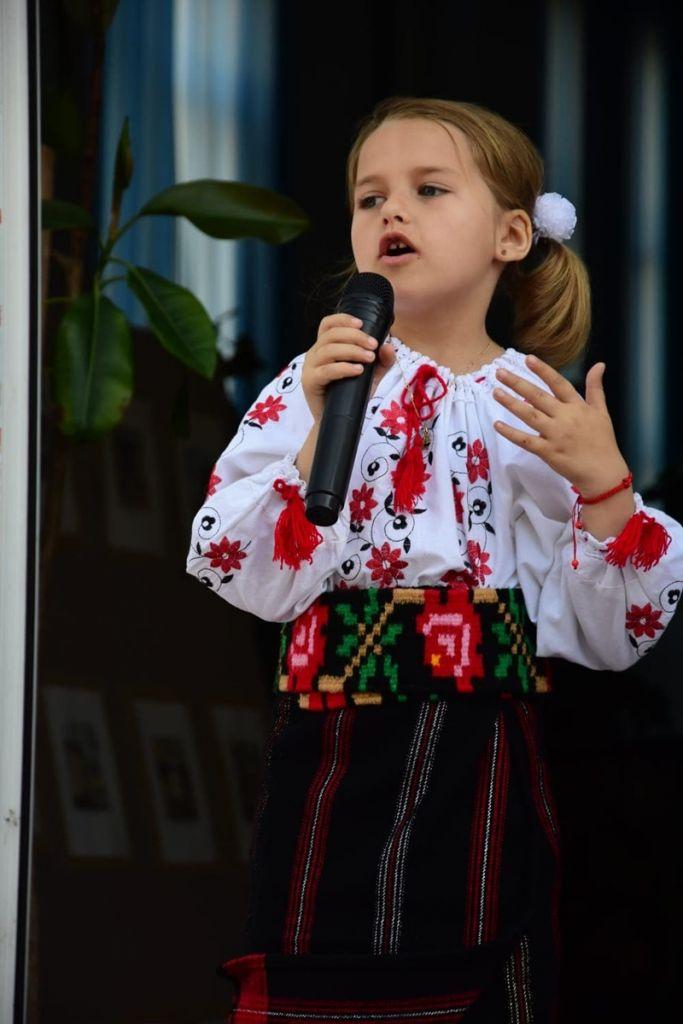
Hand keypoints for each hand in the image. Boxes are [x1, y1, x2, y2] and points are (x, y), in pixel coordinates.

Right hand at [301, 313, 395, 421]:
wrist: (339, 421)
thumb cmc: (351, 395)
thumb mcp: (372, 375)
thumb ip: (382, 361)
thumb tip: (388, 345)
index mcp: (325, 347)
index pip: (328, 324)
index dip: (342, 319)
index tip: (362, 324)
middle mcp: (315, 354)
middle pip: (331, 334)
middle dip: (355, 336)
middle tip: (373, 345)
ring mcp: (310, 368)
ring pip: (328, 350)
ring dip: (352, 350)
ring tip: (369, 358)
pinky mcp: (310, 382)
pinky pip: (325, 370)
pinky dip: (343, 368)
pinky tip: (358, 370)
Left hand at [491, 354, 627, 493]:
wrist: (603, 472)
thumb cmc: (603, 441)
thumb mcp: (602, 411)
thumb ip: (596, 388)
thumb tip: (599, 364)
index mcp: (577, 407)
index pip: (558, 383)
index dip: (543, 370)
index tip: (528, 358)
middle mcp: (564, 417)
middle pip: (538, 396)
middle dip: (518, 383)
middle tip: (499, 372)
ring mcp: (555, 435)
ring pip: (529, 415)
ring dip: (511, 403)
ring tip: (496, 391)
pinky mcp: (547, 452)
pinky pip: (526, 440)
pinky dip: (511, 433)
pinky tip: (498, 424)